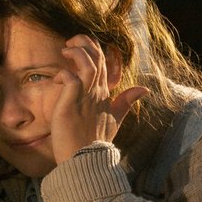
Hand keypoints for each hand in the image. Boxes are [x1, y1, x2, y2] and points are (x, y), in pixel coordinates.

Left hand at [47, 36, 148, 168]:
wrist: (86, 160)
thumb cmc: (95, 141)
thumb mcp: (114, 120)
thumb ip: (126, 102)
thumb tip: (145, 88)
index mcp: (106, 94)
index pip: (104, 64)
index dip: (95, 50)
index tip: (82, 47)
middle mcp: (98, 92)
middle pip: (97, 58)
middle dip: (86, 43)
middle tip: (72, 41)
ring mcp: (86, 96)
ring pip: (87, 64)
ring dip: (77, 52)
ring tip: (66, 49)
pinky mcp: (72, 103)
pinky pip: (70, 79)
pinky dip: (63, 74)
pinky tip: (56, 79)